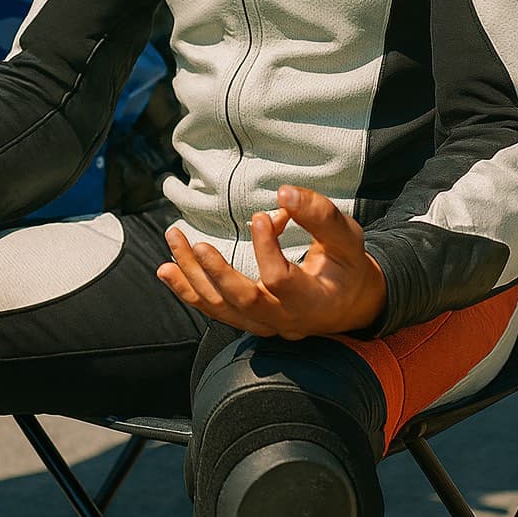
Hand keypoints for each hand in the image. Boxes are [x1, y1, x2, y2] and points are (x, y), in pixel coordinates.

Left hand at [157, 185, 386, 339]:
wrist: (350, 303)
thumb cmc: (349, 265)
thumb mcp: (347, 237)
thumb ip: (320, 215)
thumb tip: (283, 191)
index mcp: (315, 300)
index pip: (281, 280)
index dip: (267, 248)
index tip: (259, 216)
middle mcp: (287, 320)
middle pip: (244, 301)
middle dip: (215, 272)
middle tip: (196, 243)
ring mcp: (266, 325)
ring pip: (222, 308)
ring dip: (192, 277)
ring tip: (174, 240)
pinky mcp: (250, 320)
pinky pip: (215, 310)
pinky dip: (189, 291)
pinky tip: (167, 270)